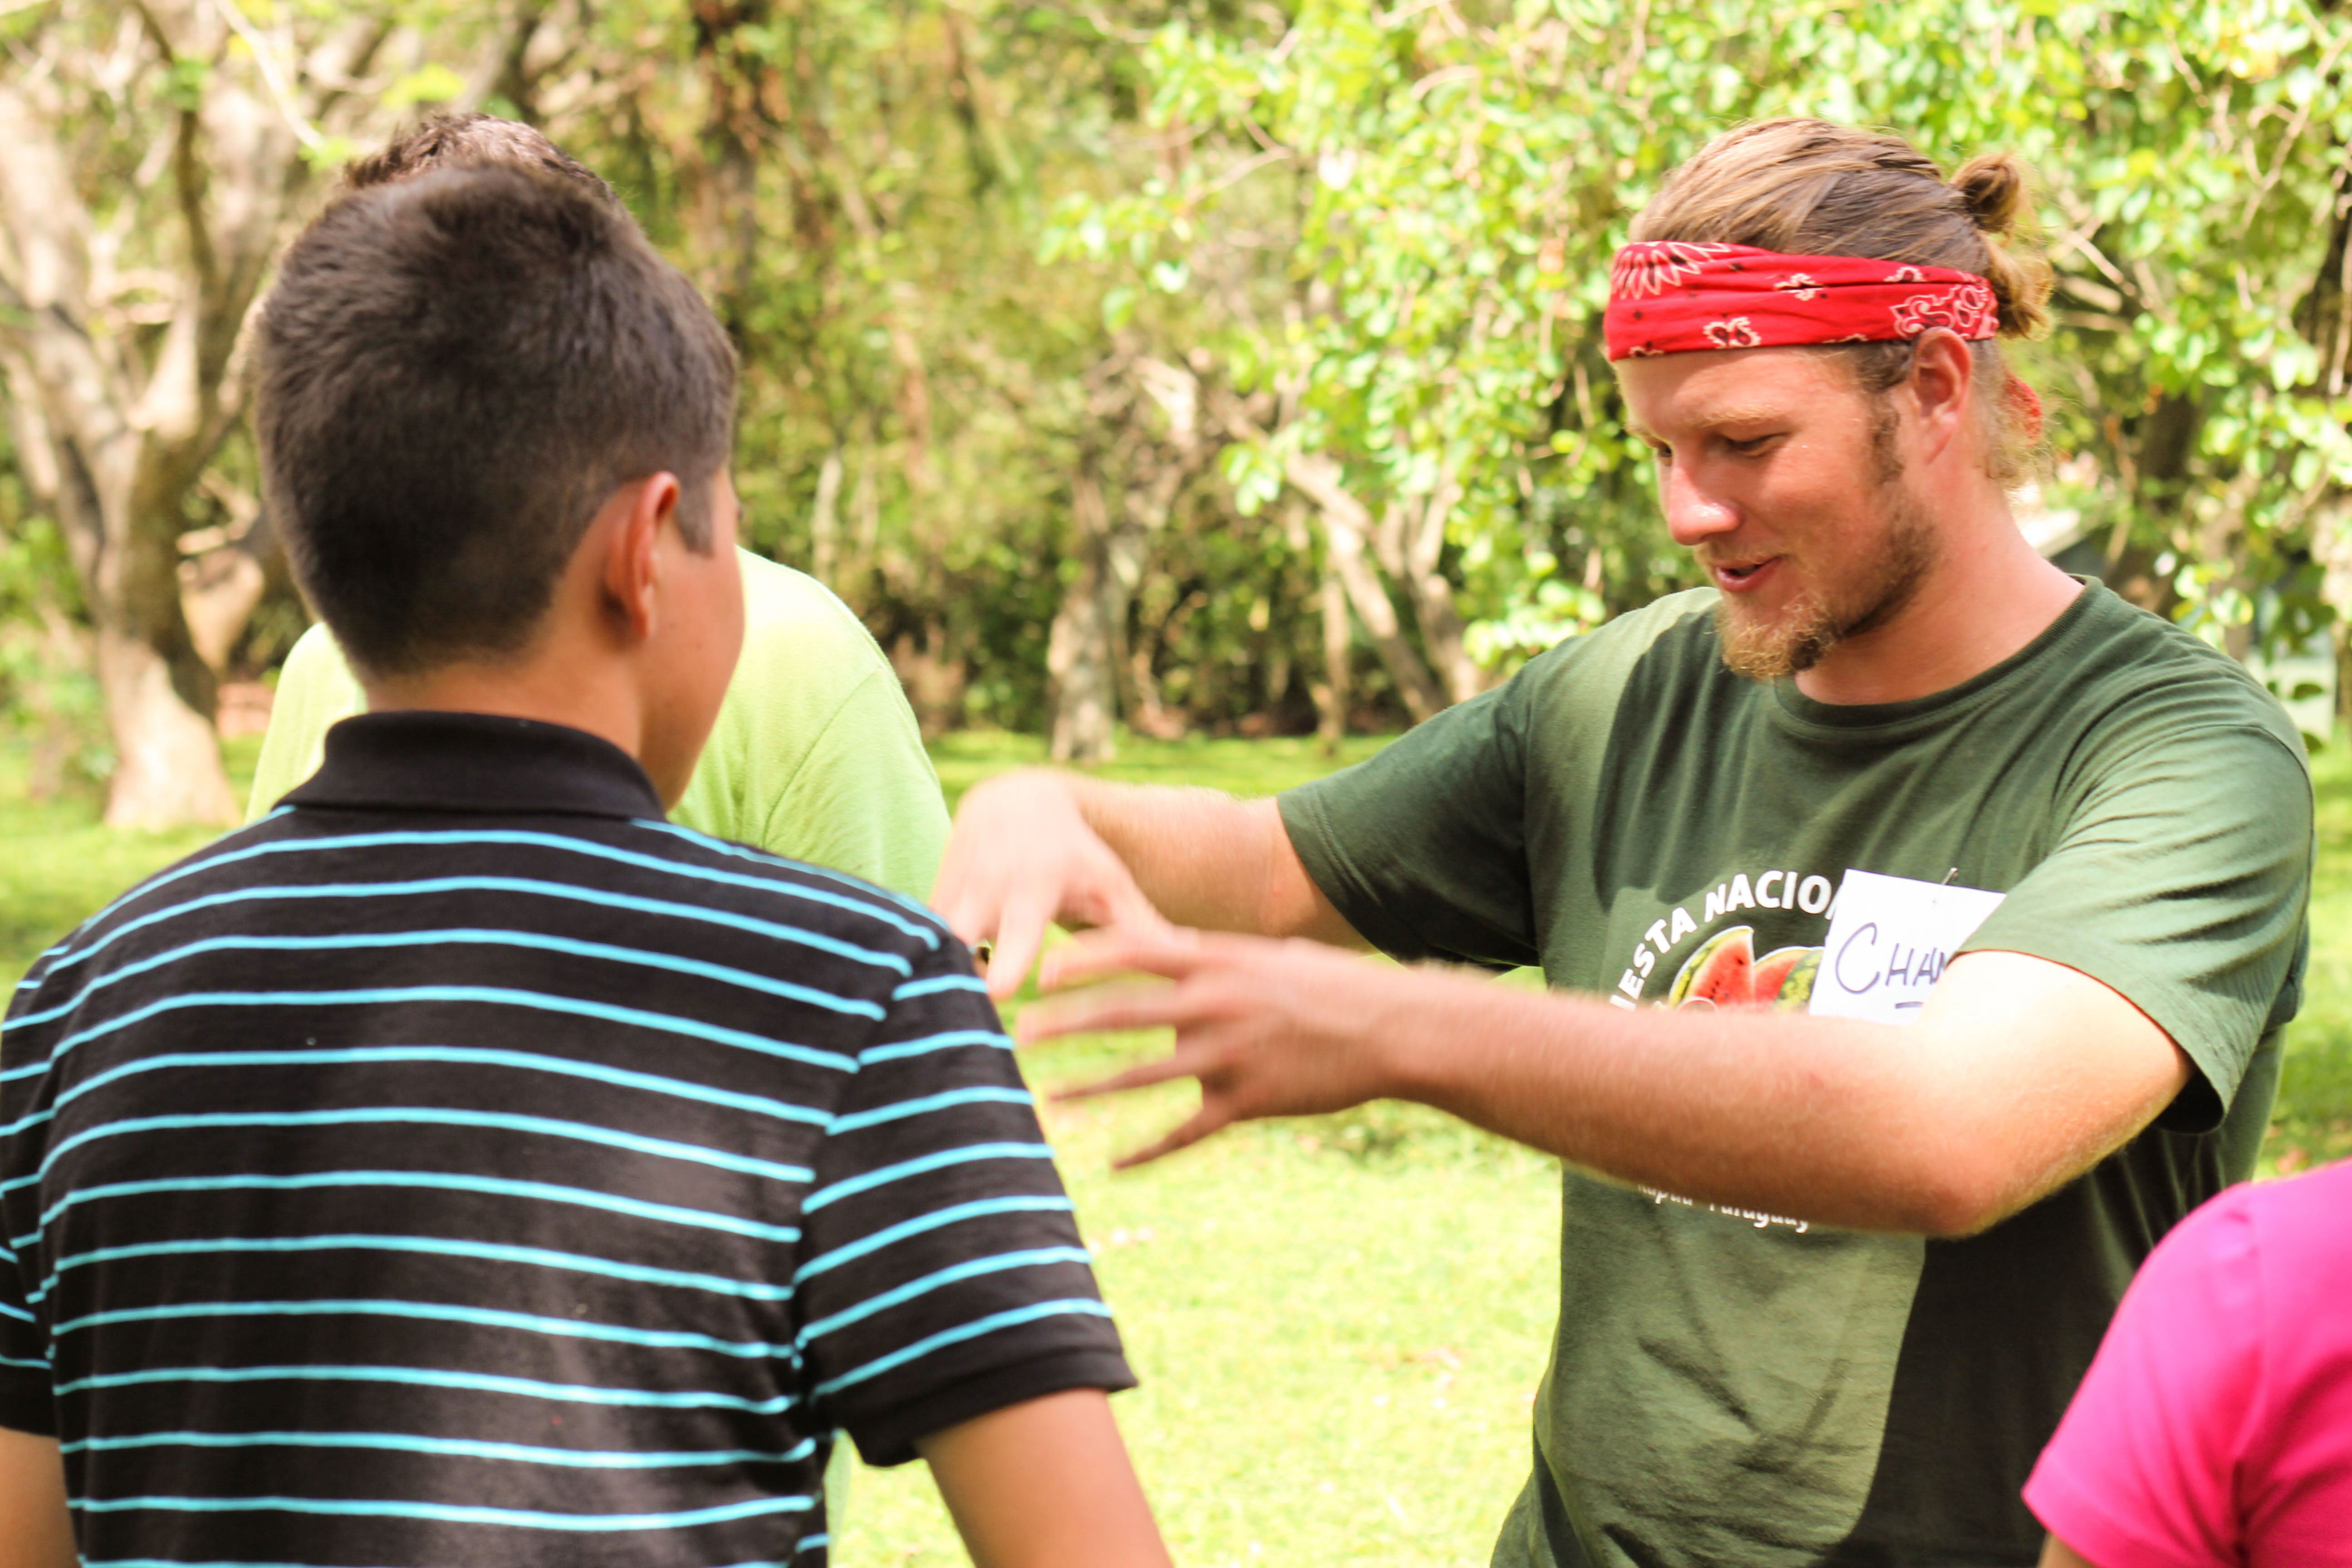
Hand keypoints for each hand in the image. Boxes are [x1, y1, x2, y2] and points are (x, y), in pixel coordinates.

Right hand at [935, 770, 1174, 1000]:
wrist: (1012, 801)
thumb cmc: (1075, 854)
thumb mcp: (1109, 882)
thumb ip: (1141, 926)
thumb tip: (1189, 963)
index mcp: (1032, 890)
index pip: (1014, 932)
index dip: (1006, 965)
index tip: (1001, 994)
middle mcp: (984, 891)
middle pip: (954, 942)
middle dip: (952, 981)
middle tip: (962, 1023)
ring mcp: (950, 894)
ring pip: (926, 947)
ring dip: (933, 984)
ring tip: (945, 1021)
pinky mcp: (927, 903)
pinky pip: (914, 946)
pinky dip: (922, 973)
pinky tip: (937, 1001)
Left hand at [1019, 926, 1415, 1164]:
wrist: (1394, 1030)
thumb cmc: (1331, 987)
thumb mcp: (1270, 958)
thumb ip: (1214, 960)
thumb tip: (1167, 950)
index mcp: (1221, 962)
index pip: (1137, 951)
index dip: (1085, 960)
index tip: (1043, 969)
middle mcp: (1217, 1005)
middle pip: (1124, 1012)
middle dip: (1066, 1023)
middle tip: (1017, 1033)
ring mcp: (1231, 1056)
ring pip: (1144, 1075)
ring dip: (1092, 1087)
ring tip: (1049, 1098)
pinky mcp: (1249, 1102)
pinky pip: (1187, 1131)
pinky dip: (1148, 1149)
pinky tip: (1116, 1162)